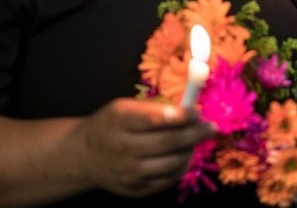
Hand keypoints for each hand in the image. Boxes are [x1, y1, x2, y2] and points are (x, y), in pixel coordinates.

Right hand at [76, 98, 215, 197]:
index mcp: (120, 120)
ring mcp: (129, 172)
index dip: (181, 116)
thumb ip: (153, 109)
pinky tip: (183, 155)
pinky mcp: (135, 189)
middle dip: (195, 134)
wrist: (85, 155)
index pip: (156, 119)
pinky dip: (181, 167)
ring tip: (195, 141)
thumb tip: (189, 109)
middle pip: (169, 142)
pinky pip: (168, 179)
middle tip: (211, 127)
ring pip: (172, 163)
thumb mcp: (124, 107)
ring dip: (190, 151)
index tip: (197, 112)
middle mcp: (123, 148)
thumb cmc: (111, 125)